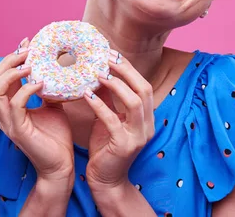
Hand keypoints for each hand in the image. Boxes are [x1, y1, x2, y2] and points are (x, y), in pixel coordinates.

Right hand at [0, 38, 74, 182]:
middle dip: (8, 61)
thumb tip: (56, 69)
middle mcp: (4, 114)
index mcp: (10, 107)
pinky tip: (42, 84)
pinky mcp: (18, 131)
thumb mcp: (53, 107)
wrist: (61, 165)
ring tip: (31, 64)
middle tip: (28, 50)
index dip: (11, 58)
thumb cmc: (57, 138)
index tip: (27, 43)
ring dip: (12, 73)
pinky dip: (27, 90)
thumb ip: (49, 90)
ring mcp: (8, 123)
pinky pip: (15, 105)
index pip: (0, 77)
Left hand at [84, 49, 154, 189]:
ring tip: (98, 73)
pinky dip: (100, 106)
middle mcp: (147, 125)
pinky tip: (87, 95)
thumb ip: (109, 100)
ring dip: (116, 85)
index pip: (143, 85)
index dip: (129, 68)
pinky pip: (113, 121)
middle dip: (126, 71)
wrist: (107, 181)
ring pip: (134, 103)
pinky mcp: (124, 146)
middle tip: (106, 57)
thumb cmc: (106, 149)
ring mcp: (138, 136)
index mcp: (146, 117)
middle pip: (144, 89)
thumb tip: (99, 74)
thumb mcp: (109, 120)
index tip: (112, 53)